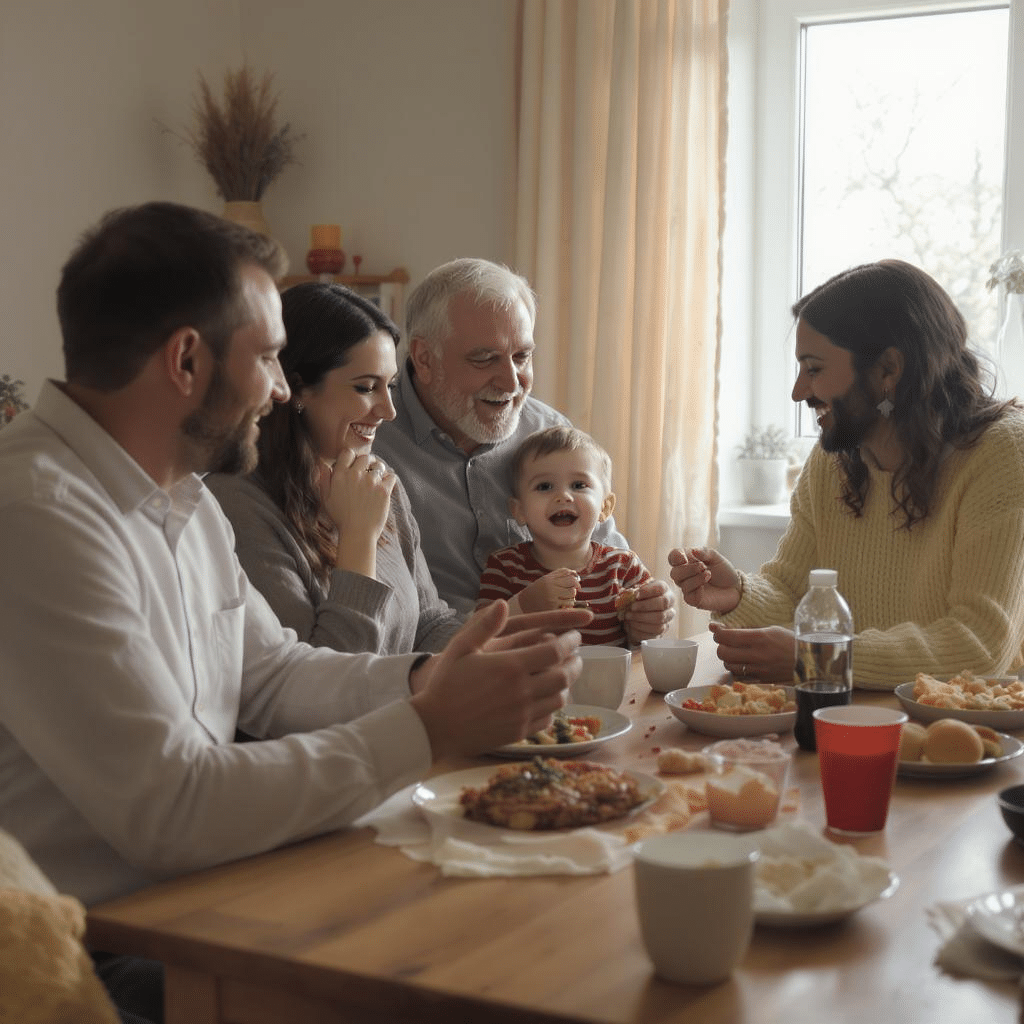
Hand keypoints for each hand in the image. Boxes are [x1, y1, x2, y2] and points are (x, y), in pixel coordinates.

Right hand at [319, 451, 395, 571]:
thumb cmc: (340, 518)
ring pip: (379, 465)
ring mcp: (371, 482)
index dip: (352, 457)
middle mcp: (356, 475)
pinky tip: (386, 485)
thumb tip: (322, 463)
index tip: (355, 464)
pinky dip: (389, 479)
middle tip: (368, 471)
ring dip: (378, 470)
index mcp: (340, 475)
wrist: (357, 533)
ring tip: (377, 479)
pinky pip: (391, 476)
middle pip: (365, 457)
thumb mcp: (326, 499)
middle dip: (367, 463)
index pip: (348, 453)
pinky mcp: (384, 490)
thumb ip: (324, 479)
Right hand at [409, 601, 590, 757]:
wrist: (435, 727)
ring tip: (563, 675)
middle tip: (576, 655)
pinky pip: (548, 719)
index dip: (570, 641)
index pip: (555, 650)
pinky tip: (547, 699)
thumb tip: (502, 603)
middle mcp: (522, 691)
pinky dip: (553, 707)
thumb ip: (485, 625)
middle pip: (565, 675)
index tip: (575, 635)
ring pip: (560, 698)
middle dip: (575, 662)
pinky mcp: (519, 732)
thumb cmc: (446, 683)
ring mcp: (522, 714)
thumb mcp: (461, 648)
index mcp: (510, 666)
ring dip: (566, 685)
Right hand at [516, 567, 579, 611]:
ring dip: (572, 597)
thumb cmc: (537, 592)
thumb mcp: (545, 580)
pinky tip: (562, 606)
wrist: (522, 606)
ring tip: (565, 600)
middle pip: (571, 583)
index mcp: (548, 579)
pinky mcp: (552, 608)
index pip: (568, 574)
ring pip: (572, 594)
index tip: (577, 584)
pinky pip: (569, 605)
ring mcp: (551, 598)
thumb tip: (575, 573)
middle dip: (574, 587)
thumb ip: (558, 575)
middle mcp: (549, 587)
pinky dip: (569, 605)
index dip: (575, 579)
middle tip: (572, 592)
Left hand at [622, 579, 675, 643]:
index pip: (661, 588)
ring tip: (628, 616)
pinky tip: (632, 624)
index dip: (648, 591)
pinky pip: (654, 630)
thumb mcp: (636, 593)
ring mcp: (667, 618)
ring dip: (641, 617)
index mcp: (664, 590)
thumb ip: (634, 591)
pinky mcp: (662, 630)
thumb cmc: (637, 601)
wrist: (638, 617)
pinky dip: (640, 627)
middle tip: (632, 607)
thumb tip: (629, 594)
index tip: (636, 594)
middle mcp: (669, 604)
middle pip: (663, 603)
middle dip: (645, 605)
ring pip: (659, 618)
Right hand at [668, 547, 741, 613]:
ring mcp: (688, 588)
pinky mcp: (693, 600)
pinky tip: (705, 588)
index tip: (684, 558)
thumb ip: (705, 553)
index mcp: (687, 562)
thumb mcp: (716, 558)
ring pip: (682, 584)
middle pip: (674, 573)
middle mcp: (685, 575)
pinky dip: (697, 590)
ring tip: (709, 575)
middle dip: (688, 569)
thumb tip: (693, 550)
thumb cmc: (724, 571)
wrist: (736, 588)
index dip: (675, 557)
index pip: (673, 557)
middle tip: (703, 566)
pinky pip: (688, 596)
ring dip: (696, 578)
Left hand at [709, 622, 796, 682]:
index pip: (727, 636)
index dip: (717, 632)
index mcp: (760, 638)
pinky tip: (743, 665)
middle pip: (723, 653)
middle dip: (721, 646)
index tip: (715, 628)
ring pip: (729, 666)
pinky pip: (740, 678)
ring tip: (735, 654)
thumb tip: (726, 628)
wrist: (810, 662)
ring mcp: (759, 670)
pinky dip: (737, 671)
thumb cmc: (791, 642)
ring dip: (728, 659)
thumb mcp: (771, 630)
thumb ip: (749, 630)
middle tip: (725, 642)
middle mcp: (757, 655)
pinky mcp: (762, 681)